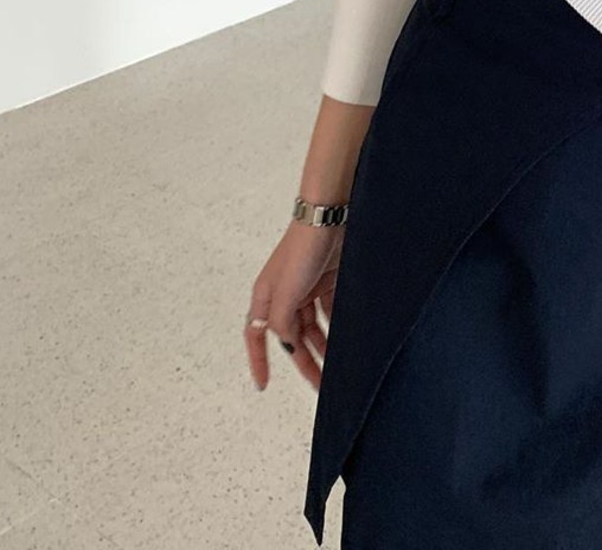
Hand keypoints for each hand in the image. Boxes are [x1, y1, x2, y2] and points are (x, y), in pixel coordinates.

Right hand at [244, 220, 344, 392]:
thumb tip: (288, 344)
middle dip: (304, 361)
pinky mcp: (329, 279)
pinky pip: (329, 311)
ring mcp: (307, 287)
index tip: (264, 384)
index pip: (256, 336)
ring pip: (313, 327)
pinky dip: (335, 326)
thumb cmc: (302, 248)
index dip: (258, 360)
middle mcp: (285, 295)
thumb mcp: (285, 292)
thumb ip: (282, 323)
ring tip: (336, 367)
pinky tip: (345, 340)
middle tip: (319, 384)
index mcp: (266, 297)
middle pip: (292, 336)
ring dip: (323, 346)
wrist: (329, 217)